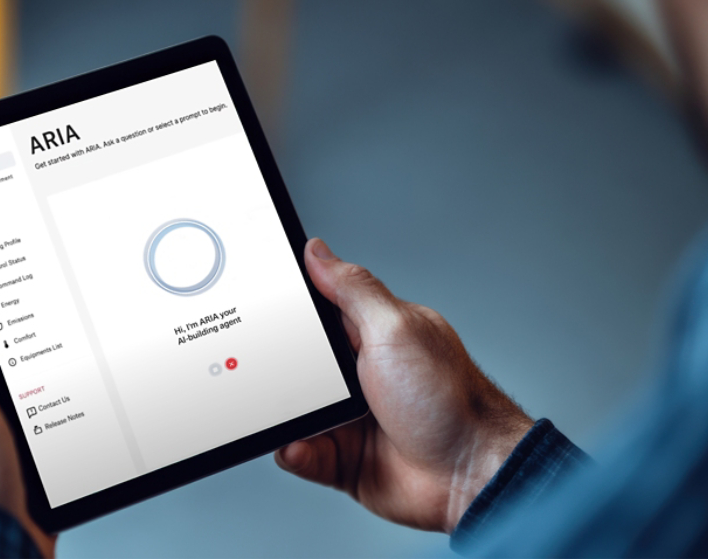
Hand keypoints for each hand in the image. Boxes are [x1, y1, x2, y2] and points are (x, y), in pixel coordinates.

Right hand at [275, 239, 533, 533]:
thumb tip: (318, 252)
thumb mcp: (395, 328)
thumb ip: (352, 289)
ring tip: (289, 417)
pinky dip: (295, 452)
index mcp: (370, 334)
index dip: (286, 308)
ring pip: (292, 410)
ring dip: (285, 416)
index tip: (256, 305)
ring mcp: (348, 417)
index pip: (316, 311)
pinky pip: (301, 453)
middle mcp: (357, 375)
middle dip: (276, 369)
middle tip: (263, 370)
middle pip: (294, 364)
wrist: (470, 476)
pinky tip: (301, 446)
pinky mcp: (342, 458)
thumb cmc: (449, 400)